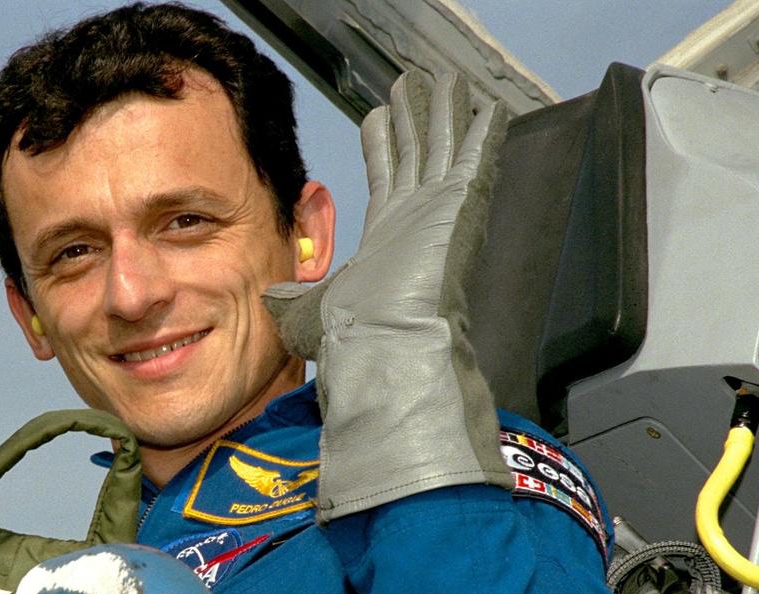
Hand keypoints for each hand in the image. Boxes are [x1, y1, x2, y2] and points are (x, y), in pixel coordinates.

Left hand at [264, 70, 512, 520]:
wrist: (383, 346)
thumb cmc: (350, 338)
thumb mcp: (305, 312)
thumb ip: (291, 296)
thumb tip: (270, 296)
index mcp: (385, 239)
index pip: (387, 178)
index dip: (383, 145)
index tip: (380, 117)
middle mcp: (415, 222)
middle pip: (416, 155)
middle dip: (414, 120)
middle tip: (413, 87)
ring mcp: (439, 212)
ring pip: (441, 148)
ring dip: (441, 113)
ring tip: (442, 81)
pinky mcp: (460, 207)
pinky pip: (473, 159)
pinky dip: (481, 133)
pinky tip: (488, 107)